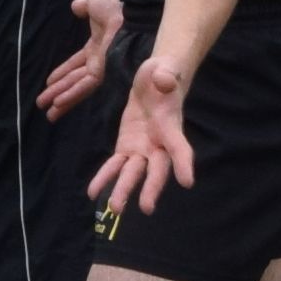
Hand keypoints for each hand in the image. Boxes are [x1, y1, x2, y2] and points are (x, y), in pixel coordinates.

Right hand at [33, 0, 128, 117]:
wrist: (129, 11)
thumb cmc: (117, 7)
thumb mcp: (95, 3)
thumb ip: (84, 7)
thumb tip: (75, 6)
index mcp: (96, 47)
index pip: (75, 64)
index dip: (62, 73)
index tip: (48, 82)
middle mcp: (98, 61)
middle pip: (73, 80)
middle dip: (57, 92)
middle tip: (42, 105)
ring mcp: (101, 68)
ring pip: (77, 88)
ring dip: (61, 99)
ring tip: (48, 114)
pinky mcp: (103, 72)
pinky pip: (84, 86)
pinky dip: (71, 95)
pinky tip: (59, 104)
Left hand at [89, 46, 201, 220]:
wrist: (154, 80)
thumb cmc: (163, 75)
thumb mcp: (164, 70)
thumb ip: (166, 76)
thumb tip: (164, 80)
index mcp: (171, 126)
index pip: (179, 147)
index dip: (183, 164)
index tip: (187, 182)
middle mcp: (159, 144)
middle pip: (157, 169)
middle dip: (151, 187)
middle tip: (146, 208)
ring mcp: (143, 148)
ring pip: (134, 173)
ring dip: (124, 190)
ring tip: (114, 209)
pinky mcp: (127, 147)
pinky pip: (116, 165)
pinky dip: (105, 177)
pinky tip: (93, 192)